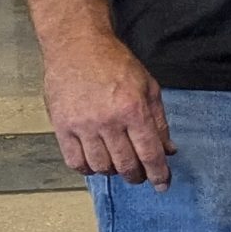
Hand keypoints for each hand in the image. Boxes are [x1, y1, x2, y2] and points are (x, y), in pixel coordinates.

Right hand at [42, 34, 172, 187]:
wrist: (77, 47)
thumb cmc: (115, 64)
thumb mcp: (148, 87)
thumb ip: (159, 122)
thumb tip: (169, 151)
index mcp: (133, 109)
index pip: (150, 154)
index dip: (159, 174)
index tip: (162, 185)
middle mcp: (108, 121)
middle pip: (126, 165)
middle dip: (137, 175)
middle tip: (139, 174)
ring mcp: (82, 125)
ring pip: (101, 167)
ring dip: (113, 171)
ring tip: (117, 163)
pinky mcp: (61, 127)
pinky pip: (75, 162)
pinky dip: (88, 169)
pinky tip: (95, 162)